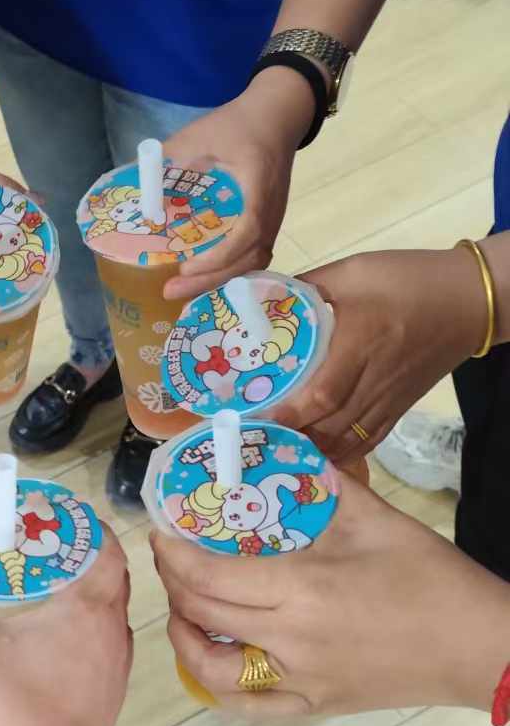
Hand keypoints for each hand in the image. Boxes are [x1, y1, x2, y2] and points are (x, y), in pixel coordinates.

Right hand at [0, 526, 133, 725]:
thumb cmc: (10, 705)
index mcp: (89, 607)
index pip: (105, 547)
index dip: (85, 526)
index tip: (55, 516)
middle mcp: (114, 628)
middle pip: (110, 575)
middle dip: (81, 556)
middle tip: (42, 546)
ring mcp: (118, 662)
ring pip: (109, 610)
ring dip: (86, 591)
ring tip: (45, 584)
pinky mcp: (112, 689)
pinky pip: (105, 639)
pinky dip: (86, 625)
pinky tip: (52, 635)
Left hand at [152, 475, 509, 716]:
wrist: (477, 647)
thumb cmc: (429, 578)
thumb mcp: (375, 520)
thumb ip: (324, 486)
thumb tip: (285, 456)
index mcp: (301, 590)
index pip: (209, 575)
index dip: (173, 555)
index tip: (161, 534)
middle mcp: (288, 640)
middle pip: (201, 615)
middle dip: (173, 584)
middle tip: (170, 560)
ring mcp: (297, 680)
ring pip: (210, 669)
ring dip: (184, 638)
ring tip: (182, 610)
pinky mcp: (312, 705)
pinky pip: (246, 706)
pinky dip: (215, 684)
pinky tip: (211, 657)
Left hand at [163, 69, 315, 301]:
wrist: (277, 115)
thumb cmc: (237, 124)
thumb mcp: (198, 134)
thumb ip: (168, 160)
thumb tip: (134, 189)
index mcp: (258, 184)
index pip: (248, 230)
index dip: (219, 255)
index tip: (187, 265)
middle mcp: (272, 210)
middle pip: (250, 257)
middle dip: (211, 279)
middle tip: (171, 291)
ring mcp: (274, 220)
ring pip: (253, 262)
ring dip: (220, 281)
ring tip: (183, 290)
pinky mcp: (269, 224)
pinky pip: (253, 256)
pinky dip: (229, 272)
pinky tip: (203, 280)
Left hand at [273, 246, 486, 463]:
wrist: (468, 300)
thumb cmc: (408, 281)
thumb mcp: (354, 271)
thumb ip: (309, 286)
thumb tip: (265, 299)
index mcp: (360, 343)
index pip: (322, 392)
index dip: (289, 412)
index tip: (257, 417)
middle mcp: (374, 379)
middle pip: (329, 424)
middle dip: (293, 435)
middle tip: (258, 434)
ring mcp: (390, 398)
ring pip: (347, 439)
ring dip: (313, 448)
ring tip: (281, 447)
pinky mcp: (401, 407)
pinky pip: (368, 440)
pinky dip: (341, 452)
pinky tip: (320, 454)